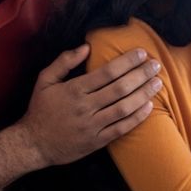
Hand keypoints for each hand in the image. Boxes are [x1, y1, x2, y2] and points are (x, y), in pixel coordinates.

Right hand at [18, 45, 161, 166]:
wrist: (33, 144)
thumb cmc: (40, 109)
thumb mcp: (44, 80)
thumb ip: (64, 61)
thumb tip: (86, 47)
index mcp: (74, 89)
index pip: (107, 72)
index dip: (127, 61)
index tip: (141, 53)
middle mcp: (85, 107)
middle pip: (120, 88)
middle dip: (141, 75)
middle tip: (156, 65)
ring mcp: (92, 126)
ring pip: (124, 108)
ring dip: (144, 94)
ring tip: (157, 83)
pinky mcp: (96, 142)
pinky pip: (121, 129)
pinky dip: (137, 118)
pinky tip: (149, 107)